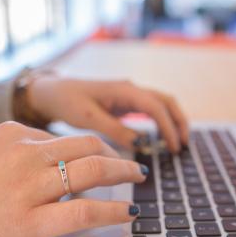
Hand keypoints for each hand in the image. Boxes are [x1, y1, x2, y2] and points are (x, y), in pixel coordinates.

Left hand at [27, 77, 188, 152]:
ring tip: (178, 144)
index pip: (156, 107)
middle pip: (166, 101)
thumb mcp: (88, 117)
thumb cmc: (67, 101)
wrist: (51, 92)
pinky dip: (161, 123)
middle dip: (179, 121)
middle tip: (184, 145)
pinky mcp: (125, 104)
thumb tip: (140, 143)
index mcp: (124, 90)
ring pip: (161, 105)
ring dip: (173, 121)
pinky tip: (161, 139)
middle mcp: (130, 90)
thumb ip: (114, 130)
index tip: (173, 147)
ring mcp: (129, 96)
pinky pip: (150, 111)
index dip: (168, 127)